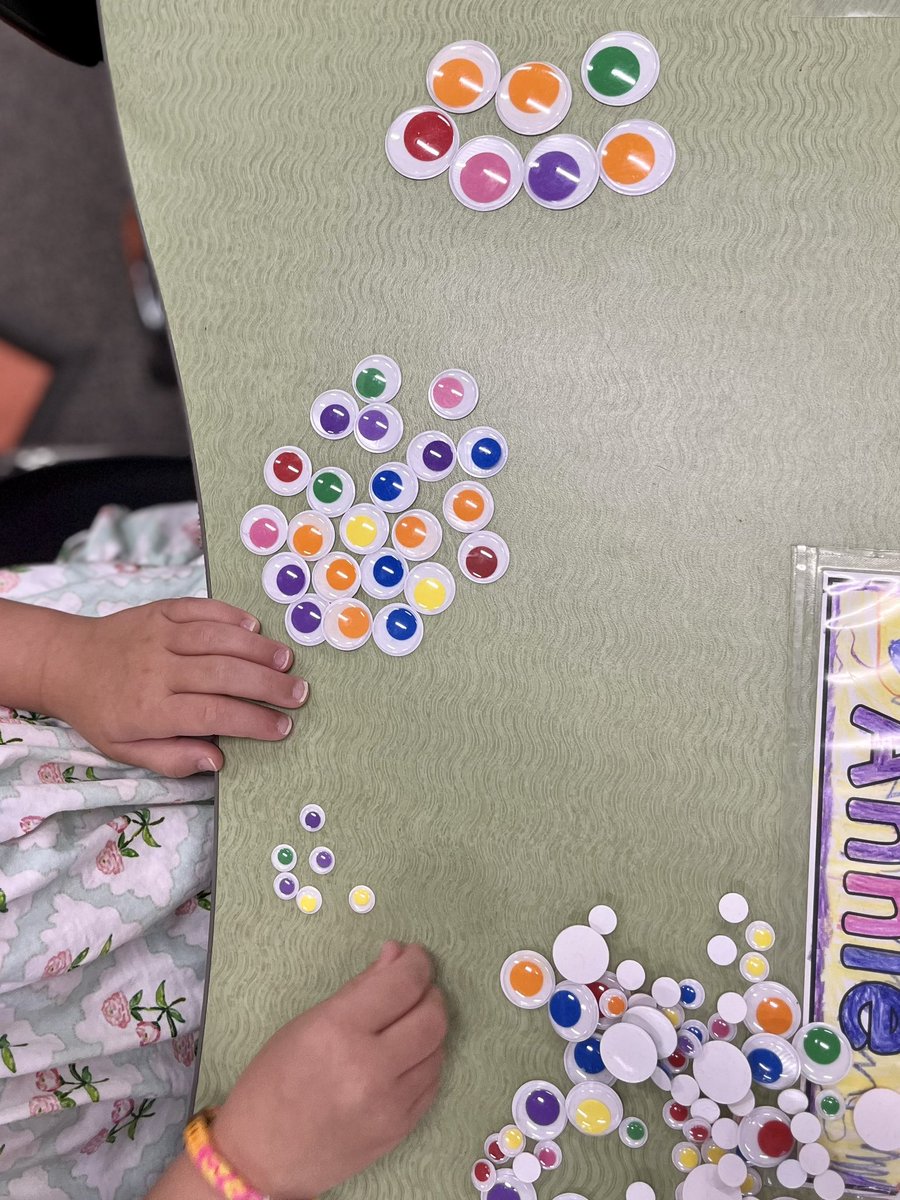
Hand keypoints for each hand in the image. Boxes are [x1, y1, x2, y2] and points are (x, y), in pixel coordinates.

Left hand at [45, 598, 306, 776]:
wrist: (66, 661)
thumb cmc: (101, 711)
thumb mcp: (125, 750)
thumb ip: (171, 759)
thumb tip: (217, 760)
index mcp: (149, 709)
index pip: (212, 715)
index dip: (251, 721)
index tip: (281, 727)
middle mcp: (157, 669)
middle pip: (223, 675)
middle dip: (267, 685)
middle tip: (298, 694)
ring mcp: (159, 634)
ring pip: (217, 638)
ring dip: (256, 649)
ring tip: (286, 661)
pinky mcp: (161, 610)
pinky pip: (201, 609)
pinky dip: (230, 615)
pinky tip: (254, 627)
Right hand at [213, 943, 446, 1199]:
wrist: (261, 1158)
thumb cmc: (273, 1081)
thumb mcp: (308, 1023)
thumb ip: (360, 988)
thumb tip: (397, 954)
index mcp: (338, 1031)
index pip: (402, 985)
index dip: (417, 963)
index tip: (415, 957)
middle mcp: (369, 1069)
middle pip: (432, 1018)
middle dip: (430, 994)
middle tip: (415, 989)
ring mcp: (388, 1105)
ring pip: (438, 1050)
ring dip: (428, 1029)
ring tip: (405, 1024)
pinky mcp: (399, 1130)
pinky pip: (432, 1083)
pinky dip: (425, 1062)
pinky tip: (405, 1057)